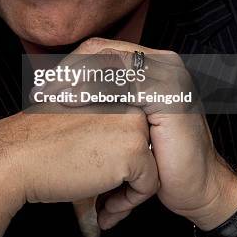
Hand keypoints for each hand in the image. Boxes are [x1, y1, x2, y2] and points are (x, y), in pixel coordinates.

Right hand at [13, 107, 158, 221]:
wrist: (18, 156)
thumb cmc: (41, 141)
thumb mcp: (80, 119)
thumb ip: (106, 122)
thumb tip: (123, 143)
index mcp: (114, 90)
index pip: (135, 130)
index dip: (119, 159)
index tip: (101, 174)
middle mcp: (128, 102)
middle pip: (147, 147)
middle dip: (128, 177)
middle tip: (104, 196)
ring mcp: (133, 124)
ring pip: (152, 166)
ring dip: (129, 192)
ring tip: (102, 204)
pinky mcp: (133, 150)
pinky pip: (149, 185)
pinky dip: (128, 203)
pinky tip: (103, 208)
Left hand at [36, 37, 236, 230]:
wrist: (197, 187)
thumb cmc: (160, 158)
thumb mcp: (126, 121)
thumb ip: (104, 98)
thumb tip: (57, 88)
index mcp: (150, 63)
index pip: (98, 49)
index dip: (67, 65)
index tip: (41, 89)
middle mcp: (161, 61)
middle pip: (99, 50)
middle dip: (65, 71)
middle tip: (39, 94)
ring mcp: (168, 74)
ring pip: (107, 62)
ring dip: (74, 80)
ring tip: (51, 101)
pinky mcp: (170, 93)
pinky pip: (123, 82)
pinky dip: (93, 91)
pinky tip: (73, 106)